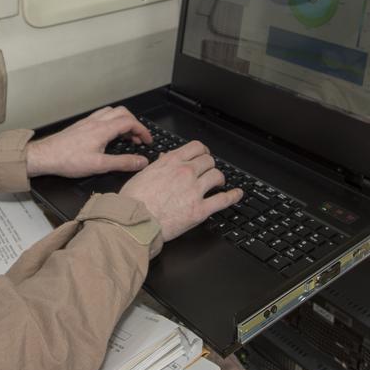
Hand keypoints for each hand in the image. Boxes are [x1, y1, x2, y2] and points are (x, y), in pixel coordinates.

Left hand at [25, 106, 152, 178]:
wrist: (45, 156)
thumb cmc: (68, 160)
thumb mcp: (99, 166)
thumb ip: (123, 163)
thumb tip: (141, 161)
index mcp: (103, 129)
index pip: (130, 122)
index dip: (142, 130)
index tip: (147, 140)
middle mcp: (96, 122)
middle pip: (122, 112)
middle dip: (135, 123)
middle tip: (139, 138)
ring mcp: (88, 122)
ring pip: (111, 112)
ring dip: (123, 121)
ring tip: (126, 136)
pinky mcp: (81, 125)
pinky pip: (101, 116)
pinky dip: (111, 122)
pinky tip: (108, 134)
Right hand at [119, 141, 241, 241]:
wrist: (133, 222)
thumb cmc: (133, 201)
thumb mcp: (143, 174)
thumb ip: (158, 165)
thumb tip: (165, 158)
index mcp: (171, 162)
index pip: (196, 147)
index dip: (203, 150)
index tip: (204, 155)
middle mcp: (185, 173)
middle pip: (208, 160)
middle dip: (210, 165)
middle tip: (209, 171)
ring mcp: (194, 190)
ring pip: (217, 175)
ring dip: (219, 178)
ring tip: (218, 183)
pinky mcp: (200, 210)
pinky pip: (223, 199)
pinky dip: (233, 196)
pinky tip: (236, 194)